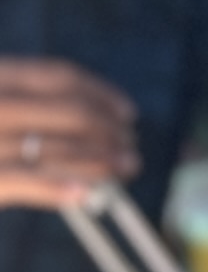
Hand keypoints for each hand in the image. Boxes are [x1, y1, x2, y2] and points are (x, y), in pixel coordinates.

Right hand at [0, 61, 138, 206]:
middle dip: (111, 131)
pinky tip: (85, 193)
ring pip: (61, 149)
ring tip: (126, 169)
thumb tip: (104, 125)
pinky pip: (28, 180)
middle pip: (72, 112)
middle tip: (130, 148)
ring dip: (102, 161)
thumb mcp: (0, 106)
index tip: (129, 113)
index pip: (60, 77)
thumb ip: (34, 107)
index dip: (102, 95)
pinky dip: (59, 186)